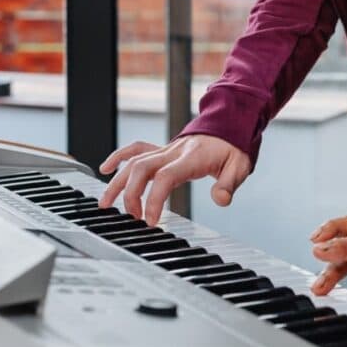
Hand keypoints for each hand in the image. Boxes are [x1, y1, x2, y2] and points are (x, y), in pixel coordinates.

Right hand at [97, 135, 250, 225]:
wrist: (231, 125)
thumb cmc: (234, 148)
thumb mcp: (240, 166)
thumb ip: (229, 183)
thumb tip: (221, 200)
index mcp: (191, 157)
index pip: (165, 176)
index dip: (154, 199)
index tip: (150, 221)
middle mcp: (174, 151)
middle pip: (142, 168)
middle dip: (130, 194)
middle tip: (132, 218)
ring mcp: (166, 149)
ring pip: (134, 161)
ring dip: (117, 182)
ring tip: (106, 204)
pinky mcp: (163, 149)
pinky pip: (137, 149)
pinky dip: (119, 157)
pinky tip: (106, 169)